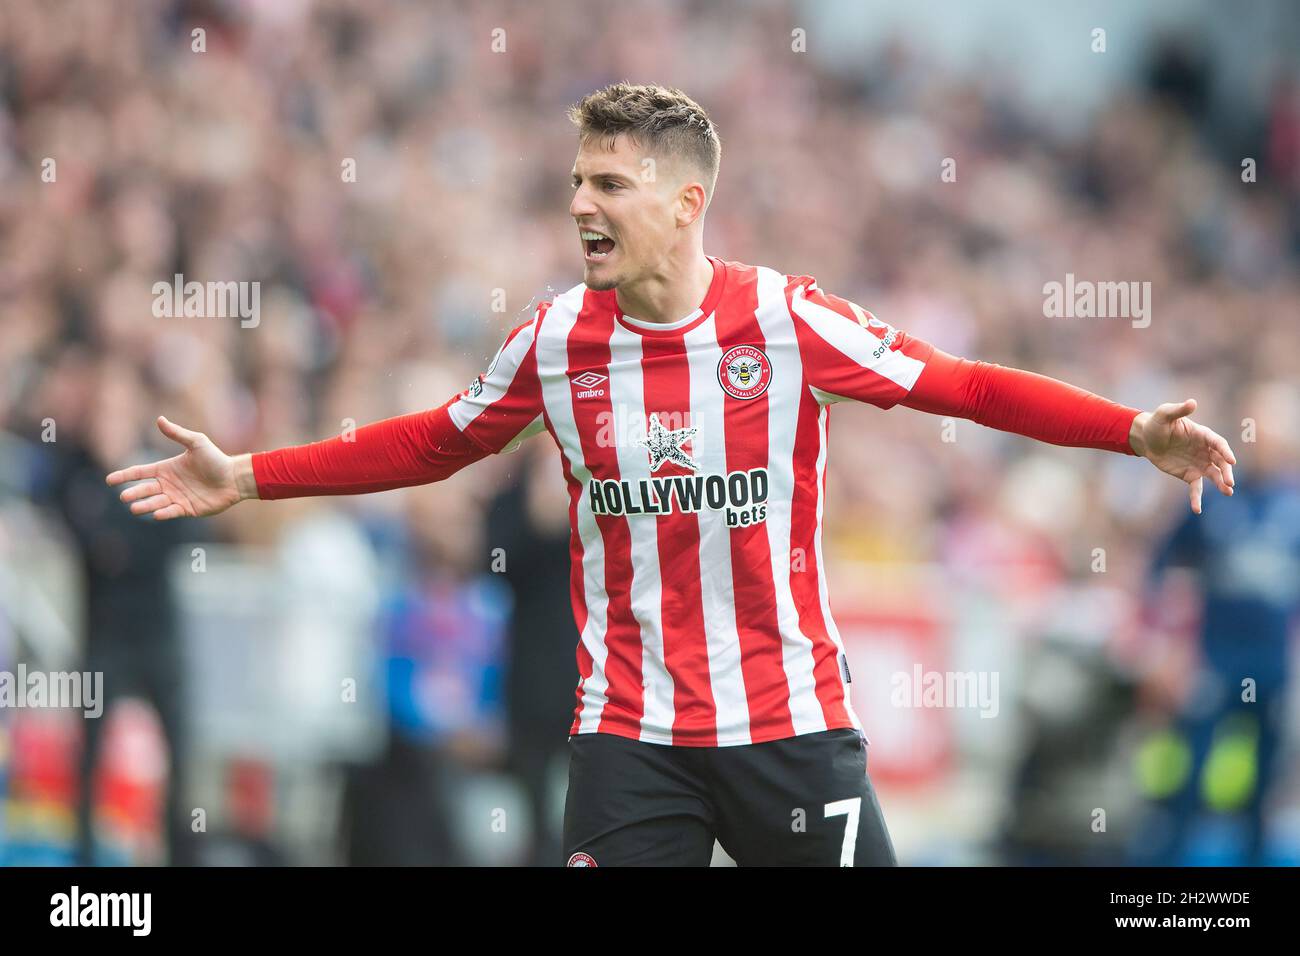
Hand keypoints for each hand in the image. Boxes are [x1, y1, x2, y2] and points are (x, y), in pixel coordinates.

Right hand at [106, 416, 257, 519]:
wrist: (234, 477)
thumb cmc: (216, 459)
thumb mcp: (196, 442)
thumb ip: (177, 434)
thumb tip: (159, 419)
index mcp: (166, 469)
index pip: (140, 472)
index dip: (125, 476)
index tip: (110, 480)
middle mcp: (168, 484)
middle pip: (145, 490)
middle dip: (134, 493)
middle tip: (124, 497)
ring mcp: (177, 497)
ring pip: (156, 503)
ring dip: (145, 505)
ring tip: (135, 508)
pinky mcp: (187, 509)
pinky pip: (172, 512)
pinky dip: (164, 513)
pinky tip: (157, 514)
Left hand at [1128, 399, 1235, 513]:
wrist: (1145, 438)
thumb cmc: (1157, 423)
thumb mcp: (1165, 414)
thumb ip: (1179, 410)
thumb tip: (1192, 402)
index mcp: (1203, 435)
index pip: (1218, 443)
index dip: (1225, 452)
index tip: (1231, 461)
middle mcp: (1205, 450)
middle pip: (1220, 461)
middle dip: (1226, 471)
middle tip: (1230, 482)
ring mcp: (1199, 463)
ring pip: (1213, 475)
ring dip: (1221, 483)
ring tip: (1228, 492)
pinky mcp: (1189, 474)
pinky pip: (1196, 488)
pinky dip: (1197, 498)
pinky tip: (1197, 510)